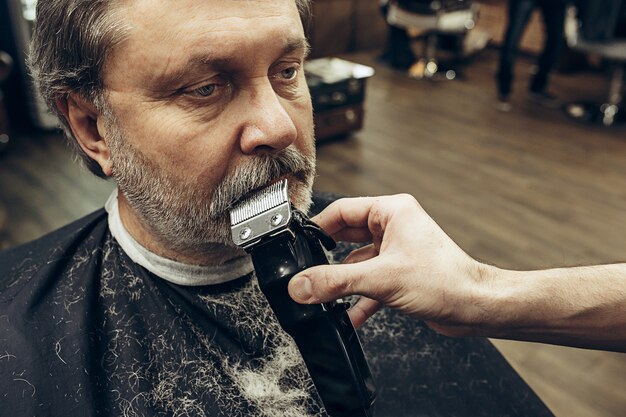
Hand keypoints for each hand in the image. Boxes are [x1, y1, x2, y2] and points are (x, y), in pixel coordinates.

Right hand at [288, 195, 490, 331]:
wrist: (475, 308)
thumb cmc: (445, 281)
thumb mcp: (381, 279)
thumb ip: (335, 282)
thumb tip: (301, 285)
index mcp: (392, 211)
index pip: (343, 211)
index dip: (318, 226)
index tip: (298, 242)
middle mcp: (394, 227)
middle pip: (347, 236)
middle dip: (327, 256)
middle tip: (305, 270)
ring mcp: (397, 251)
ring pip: (357, 262)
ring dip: (343, 282)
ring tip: (322, 297)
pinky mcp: (400, 273)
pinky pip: (370, 282)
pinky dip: (358, 298)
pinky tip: (348, 316)